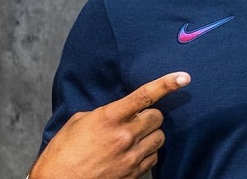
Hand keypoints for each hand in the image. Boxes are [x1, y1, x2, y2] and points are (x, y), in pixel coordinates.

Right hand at [30, 72, 190, 178]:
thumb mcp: (78, 123)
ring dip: (150, 134)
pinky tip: (133, 153)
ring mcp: (131, 157)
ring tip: (134, 138)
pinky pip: (154, 157)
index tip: (184, 77)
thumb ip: (104, 113)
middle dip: (150, 115)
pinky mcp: (133, 174)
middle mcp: (124, 136)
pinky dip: (148, 153)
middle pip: (158, 117)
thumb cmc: (62, 153)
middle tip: (137, 120)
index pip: (145, 95)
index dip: (167, 84)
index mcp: (110, 117)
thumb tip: (119, 112)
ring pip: (159, 137)